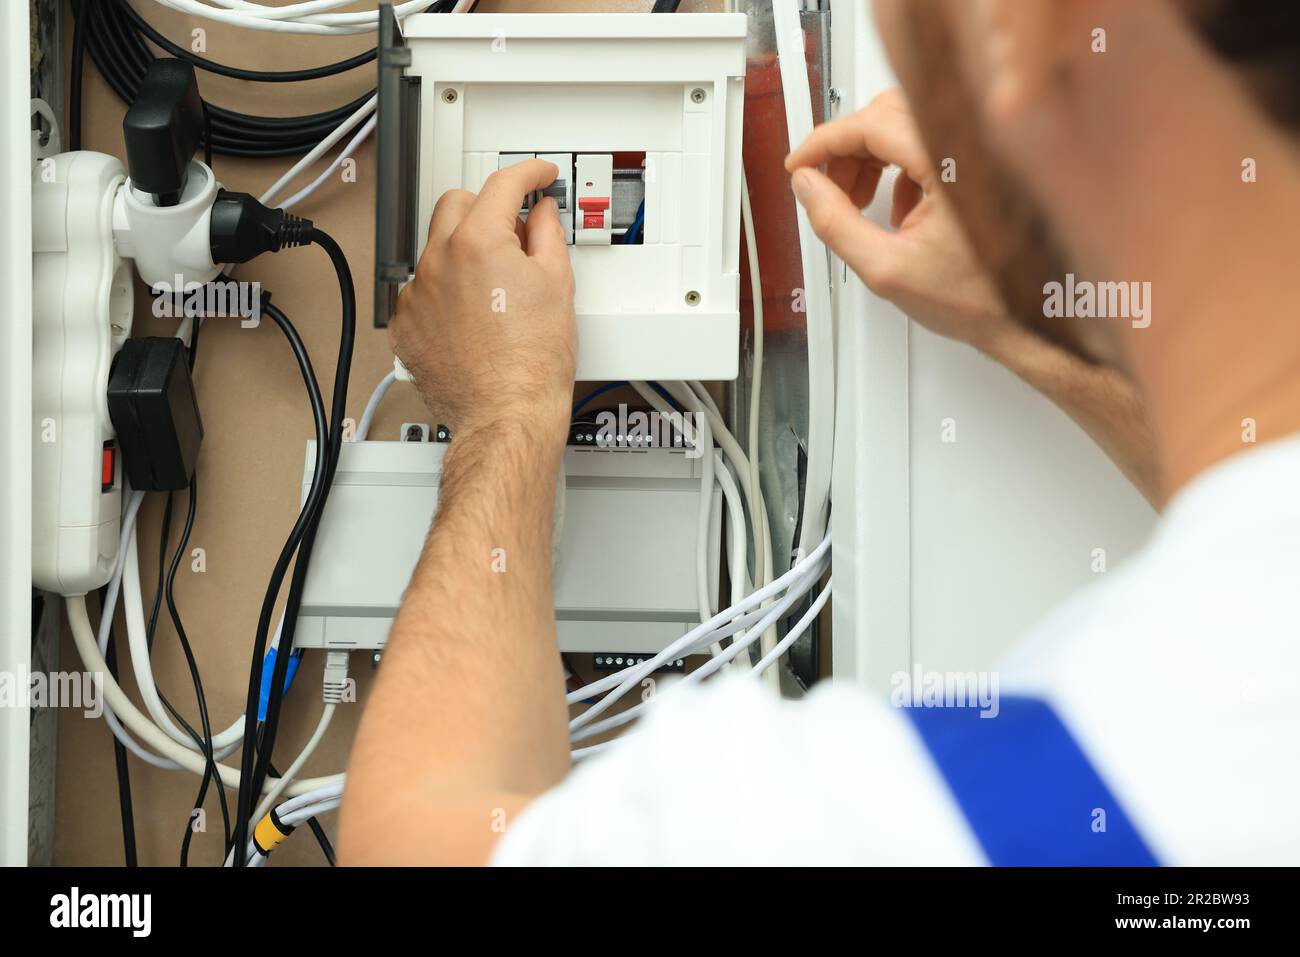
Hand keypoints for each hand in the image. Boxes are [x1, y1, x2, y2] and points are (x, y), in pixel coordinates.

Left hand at [389, 158, 576, 435]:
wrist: (505, 415)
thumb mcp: (557, 285)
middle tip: (514, 230)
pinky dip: (445, 292)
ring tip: (495, 288)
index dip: (528, 173)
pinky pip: (422, 290)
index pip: (503, 184)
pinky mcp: (405, 324)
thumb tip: (542, 215)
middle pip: (456, 203)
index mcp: (477, 242)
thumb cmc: (531, 364)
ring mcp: (416, 293)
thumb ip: (548, 235)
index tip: (537, 177)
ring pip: (436, 248)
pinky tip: (471, 316)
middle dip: (486, 208)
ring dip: (463, 253)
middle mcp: (438, 261)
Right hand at [785, 88, 1012, 353]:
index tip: (800, 163)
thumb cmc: (978, 299)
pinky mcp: (980, 166)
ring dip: (871, 159)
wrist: (1026, 318)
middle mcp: (969, 147)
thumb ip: (835, 223)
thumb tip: (807, 187)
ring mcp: (978, 153)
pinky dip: (899, 170)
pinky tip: (896, 211)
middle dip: (847, 150)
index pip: (871, 124)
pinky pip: (928, 146)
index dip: (824, 141)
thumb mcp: (885, 268)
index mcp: (950, 162)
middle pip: (886, 115)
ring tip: (858, 204)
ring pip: (905, 127)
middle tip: (825, 187)